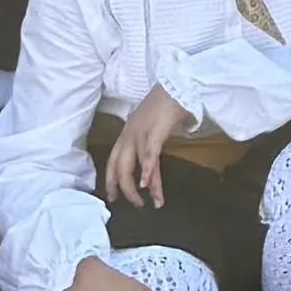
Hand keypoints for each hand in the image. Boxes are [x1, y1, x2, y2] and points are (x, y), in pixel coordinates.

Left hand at [101, 87, 190, 208]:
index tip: (113, 197)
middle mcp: (128, 135)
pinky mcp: (154, 131)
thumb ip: (149, 143)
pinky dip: (147, 171)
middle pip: (118, 167)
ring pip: (131, 165)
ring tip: (145, 202)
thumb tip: (152, 161)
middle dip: (122, 189)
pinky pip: (148, 155)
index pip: (113, 161)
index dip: (112, 181)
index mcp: (127, 134)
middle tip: (134, 205)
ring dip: (136, 187)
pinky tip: (147, 185)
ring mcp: (139, 133)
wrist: (178, 86)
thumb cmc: (167, 105)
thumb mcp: (152, 127)